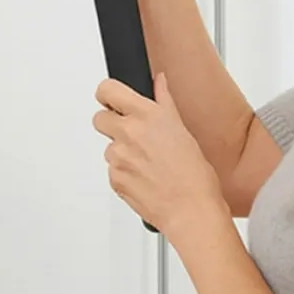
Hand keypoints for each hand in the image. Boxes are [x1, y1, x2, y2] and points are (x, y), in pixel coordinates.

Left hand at [94, 74, 229, 241]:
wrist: (191, 211)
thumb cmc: (194, 175)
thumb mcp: (182, 129)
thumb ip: (164, 101)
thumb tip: (159, 82)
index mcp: (146, 115)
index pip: (107, 90)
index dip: (107, 94)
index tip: (112, 98)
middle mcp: (129, 132)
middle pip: (99, 118)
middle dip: (111, 123)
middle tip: (131, 134)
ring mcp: (119, 157)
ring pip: (108, 147)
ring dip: (121, 152)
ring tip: (146, 162)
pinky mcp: (114, 179)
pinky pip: (112, 170)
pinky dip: (124, 173)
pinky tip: (144, 177)